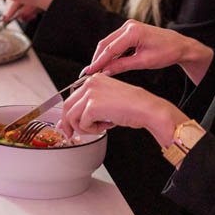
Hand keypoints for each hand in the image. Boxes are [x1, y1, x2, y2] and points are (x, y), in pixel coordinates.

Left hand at [59, 73, 186, 147]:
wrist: (147, 109)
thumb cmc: (133, 107)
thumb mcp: (107, 101)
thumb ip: (88, 106)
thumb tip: (69, 121)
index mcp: (93, 80)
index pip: (71, 98)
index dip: (67, 114)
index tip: (67, 125)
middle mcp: (90, 84)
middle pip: (67, 107)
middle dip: (69, 124)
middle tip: (72, 134)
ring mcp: (90, 94)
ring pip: (72, 117)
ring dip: (85, 128)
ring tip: (100, 127)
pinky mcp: (92, 106)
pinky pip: (83, 124)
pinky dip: (93, 130)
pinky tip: (106, 126)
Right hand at [84, 19, 213, 83]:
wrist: (180, 45)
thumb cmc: (167, 52)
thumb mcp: (144, 62)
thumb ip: (122, 65)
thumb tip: (105, 72)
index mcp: (133, 32)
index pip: (110, 49)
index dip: (98, 61)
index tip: (89, 71)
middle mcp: (128, 26)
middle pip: (105, 44)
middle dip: (97, 58)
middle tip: (90, 72)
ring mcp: (128, 26)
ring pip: (108, 42)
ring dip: (103, 55)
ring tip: (96, 69)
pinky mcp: (129, 30)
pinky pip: (115, 41)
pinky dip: (110, 52)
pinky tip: (107, 62)